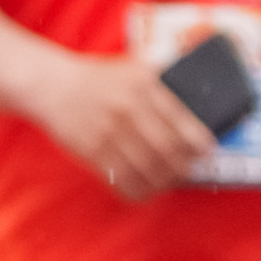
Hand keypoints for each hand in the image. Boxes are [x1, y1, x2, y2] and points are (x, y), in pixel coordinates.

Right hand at [28, 47, 219, 202]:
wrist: (53, 85)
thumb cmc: (100, 79)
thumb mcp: (133, 69)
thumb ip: (163, 82)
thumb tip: (200, 99)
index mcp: (143, 85)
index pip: (180, 119)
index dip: (198, 141)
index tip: (207, 151)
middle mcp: (127, 107)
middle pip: (167, 148)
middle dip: (184, 166)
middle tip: (189, 171)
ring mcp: (109, 131)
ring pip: (146, 168)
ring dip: (164, 181)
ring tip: (170, 182)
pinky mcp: (92, 150)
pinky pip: (121, 179)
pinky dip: (138, 191)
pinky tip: (147, 191)